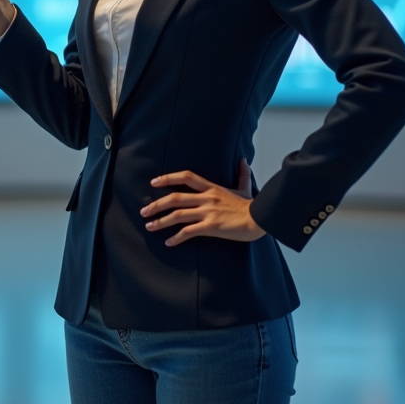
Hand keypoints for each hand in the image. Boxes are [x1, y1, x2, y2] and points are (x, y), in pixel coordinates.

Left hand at [140, 159, 265, 246]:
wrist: (260, 219)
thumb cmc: (252, 205)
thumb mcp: (244, 187)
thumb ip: (242, 174)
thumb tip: (243, 160)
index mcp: (211, 187)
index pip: (186, 177)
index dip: (168, 178)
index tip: (154, 182)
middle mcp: (206, 198)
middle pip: (175, 198)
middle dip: (156, 204)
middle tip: (143, 211)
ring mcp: (208, 212)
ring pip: (177, 215)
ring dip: (160, 221)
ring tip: (149, 226)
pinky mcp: (211, 226)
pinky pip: (189, 232)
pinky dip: (176, 238)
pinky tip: (168, 243)